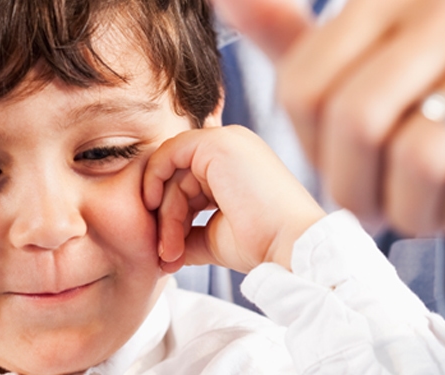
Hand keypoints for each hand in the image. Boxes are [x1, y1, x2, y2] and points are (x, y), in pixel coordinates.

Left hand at [143, 126, 324, 273]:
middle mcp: (234, 146)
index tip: (167, 250)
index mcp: (238, 164)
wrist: (290, 247)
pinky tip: (154, 207)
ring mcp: (227, 140)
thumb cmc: (262, 245)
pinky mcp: (217, 143)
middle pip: (178, 176)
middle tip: (166, 256)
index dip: (173, 215)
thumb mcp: (215, 235)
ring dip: (166, 216)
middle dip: (167, 219)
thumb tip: (163, 246)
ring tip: (171, 252)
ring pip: (172, 172)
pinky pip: (169, 152)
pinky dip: (154, 178)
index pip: (189, 181)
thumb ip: (187, 231)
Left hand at [213, 0, 444, 256]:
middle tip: (367, 206)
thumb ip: (292, 35)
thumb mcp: (355, 59)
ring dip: (405, 207)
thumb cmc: (422, 104)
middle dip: (351, 184)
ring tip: (413, 207)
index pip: (304, 86)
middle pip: (355, 119)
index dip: (309, 146)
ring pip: (416, 156)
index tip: (334, 165)